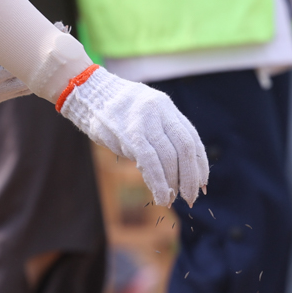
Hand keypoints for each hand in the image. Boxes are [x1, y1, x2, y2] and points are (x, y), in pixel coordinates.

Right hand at [57, 67, 208, 205]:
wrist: (88, 93)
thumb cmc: (115, 110)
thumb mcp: (145, 114)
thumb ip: (161, 133)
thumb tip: (176, 169)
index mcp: (166, 106)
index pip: (192, 138)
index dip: (200, 164)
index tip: (202, 183)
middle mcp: (160, 111)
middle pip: (185, 148)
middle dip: (191, 177)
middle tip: (190, 197)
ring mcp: (144, 121)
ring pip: (169, 157)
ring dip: (174, 183)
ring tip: (172, 199)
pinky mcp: (129, 134)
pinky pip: (150, 162)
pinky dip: (159, 183)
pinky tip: (161, 197)